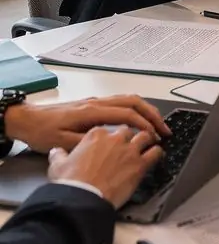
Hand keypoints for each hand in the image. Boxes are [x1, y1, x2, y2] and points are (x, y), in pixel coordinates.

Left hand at [5, 95, 169, 152]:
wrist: (28, 119)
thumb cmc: (44, 132)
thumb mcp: (64, 143)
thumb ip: (90, 142)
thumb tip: (114, 145)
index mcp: (92, 111)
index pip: (127, 114)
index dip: (145, 125)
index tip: (157, 137)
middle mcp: (97, 102)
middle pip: (133, 101)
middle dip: (152, 114)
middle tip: (165, 130)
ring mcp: (96, 101)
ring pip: (128, 99)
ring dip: (146, 110)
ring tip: (157, 125)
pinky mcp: (93, 104)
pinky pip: (121, 102)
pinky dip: (135, 110)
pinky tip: (138, 122)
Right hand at [49, 126, 162, 208]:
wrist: (82, 198)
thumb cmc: (71, 183)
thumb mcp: (57, 165)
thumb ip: (59, 155)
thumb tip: (57, 152)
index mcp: (95, 134)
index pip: (108, 128)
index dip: (111, 136)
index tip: (111, 142)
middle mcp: (114, 138)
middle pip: (128, 130)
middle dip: (130, 136)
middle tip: (130, 144)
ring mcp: (129, 150)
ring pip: (146, 135)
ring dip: (148, 139)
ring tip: (150, 143)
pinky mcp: (139, 165)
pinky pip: (155, 153)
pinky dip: (157, 153)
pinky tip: (157, 156)